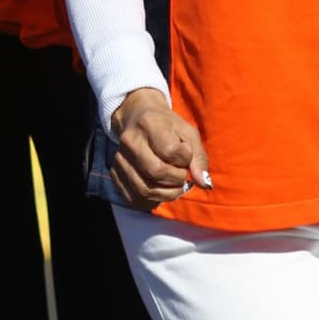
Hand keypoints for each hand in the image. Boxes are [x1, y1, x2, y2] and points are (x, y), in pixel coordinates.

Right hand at [109, 89, 212, 209]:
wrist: (137, 117)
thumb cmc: (167, 126)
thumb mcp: (188, 133)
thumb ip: (199, 157)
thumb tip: (204, 184)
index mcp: (149, 123)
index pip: (171, 150)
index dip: (185, 159)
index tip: (186, 155)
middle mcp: (130, 140)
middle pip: (156, 172)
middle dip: (177, 179)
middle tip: (182, 175)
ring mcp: (119, 158)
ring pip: (144, 190)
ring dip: (166, 194)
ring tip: (174, 186)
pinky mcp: (114, 173)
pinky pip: (132, 198)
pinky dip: (151, 202)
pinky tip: (160, 192)